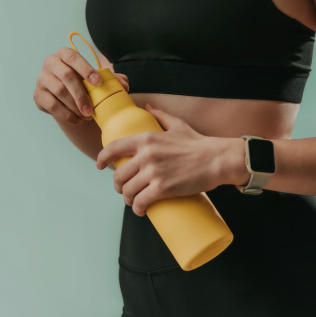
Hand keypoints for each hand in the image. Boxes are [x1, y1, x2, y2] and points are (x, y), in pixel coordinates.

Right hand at [33, 47, 128, 124]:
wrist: (66, 96)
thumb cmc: (84, 83)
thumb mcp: (97, 78)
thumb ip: (112, 79)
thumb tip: (124, 85)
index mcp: (65, 53)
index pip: (74, 57)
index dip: (86, 69)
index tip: (98, 83)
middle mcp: (51, 62)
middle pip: (66, 76)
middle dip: (81, 94)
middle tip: (91, 110)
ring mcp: (42, 78)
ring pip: (59, 92)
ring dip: (75, 106)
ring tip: (87, 116)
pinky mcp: (37, 94)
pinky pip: (51, 105)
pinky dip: (66, 114)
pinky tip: (77, 120)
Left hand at [96, 105, 226, 215]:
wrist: (216, 159)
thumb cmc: (197, 143)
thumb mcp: (176, 125)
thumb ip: (160, 115)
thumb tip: (147, 106)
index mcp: (146, 138)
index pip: (114, 147)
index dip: (102, 158)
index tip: (100, 165)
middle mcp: (146, 155)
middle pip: (119, 175)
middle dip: (118, 185)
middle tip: (124, 189)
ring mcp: (153, 173)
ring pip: (127, 191)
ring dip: (127, 199)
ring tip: (133, 201)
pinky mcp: (162, 189)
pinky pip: (140, 202)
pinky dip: (137, 208)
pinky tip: (140, 210)